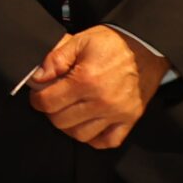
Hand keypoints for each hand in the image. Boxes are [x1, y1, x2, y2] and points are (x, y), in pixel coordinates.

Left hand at [28, 26, 165, 147]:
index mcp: (86, 80)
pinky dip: (95, 138)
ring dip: (69, 125)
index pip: (48, 102)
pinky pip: (107, 142)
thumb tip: (37, 78)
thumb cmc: (112, 44)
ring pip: (80, 135)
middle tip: (54, 100)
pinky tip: (89, 122)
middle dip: (51, 111)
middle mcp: (102, 101)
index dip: (37, 98)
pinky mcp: (130, 119)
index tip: (38, 93)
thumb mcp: (79, 41)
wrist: (145, 47)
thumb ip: (54, 59)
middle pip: (61, 121)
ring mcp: (117, 113)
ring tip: (70, 110)